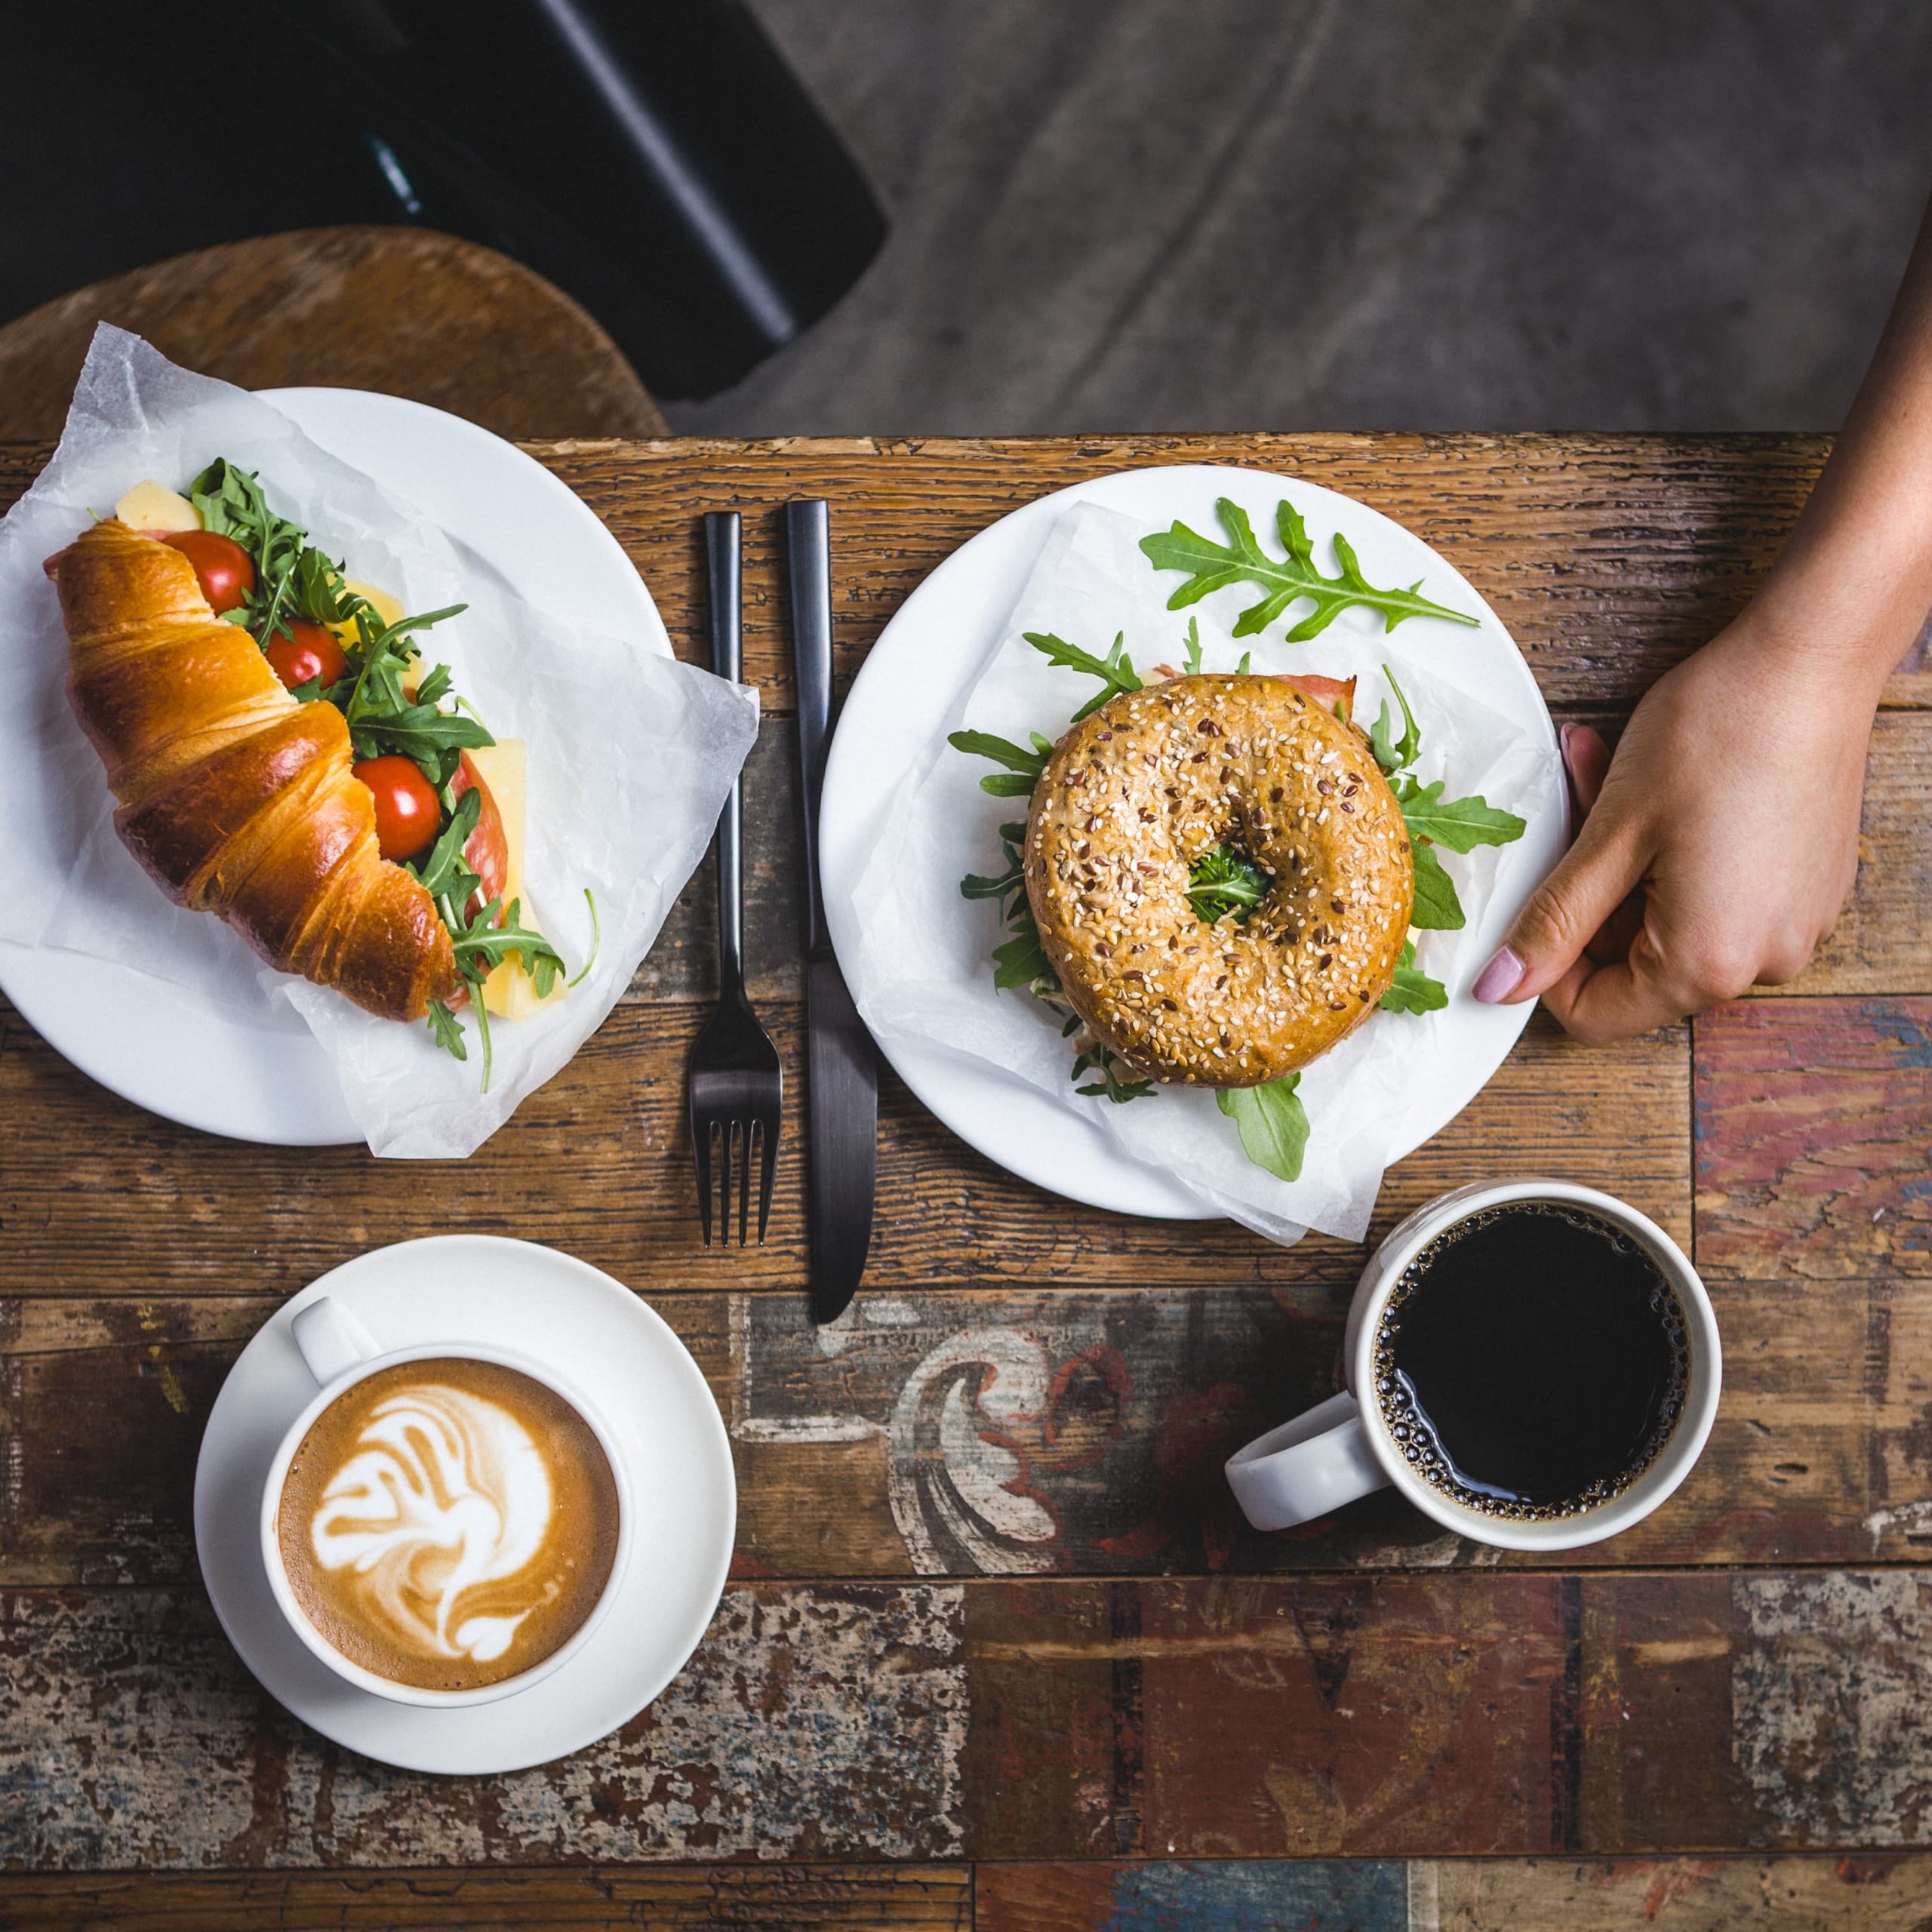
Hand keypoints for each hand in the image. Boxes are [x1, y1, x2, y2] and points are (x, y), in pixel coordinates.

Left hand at [1471, 616, 1879, 1042]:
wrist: (1812, 660)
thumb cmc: (1717, 735)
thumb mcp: (1610, 836)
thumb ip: (1553, 923)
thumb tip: (1500, 986)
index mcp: (1707, 963)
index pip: (1596, 1016)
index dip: (1548, 966)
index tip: (1534, 902)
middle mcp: (1763, 961)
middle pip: (1633, 964)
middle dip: (1590, 894)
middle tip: (1576, 811)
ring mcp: (1793, 924)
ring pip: (1667, 919)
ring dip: (1626, 862)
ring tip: (1613, 778)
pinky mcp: (1807, 887)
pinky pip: (1716, 893)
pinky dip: (1674, 851)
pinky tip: (1663, 790)